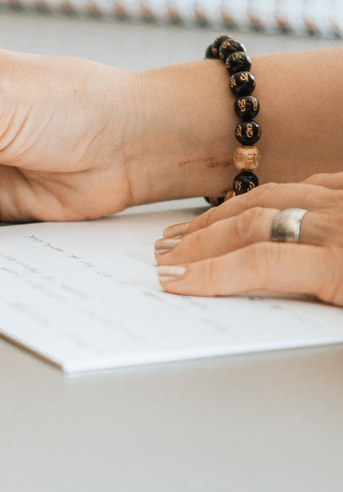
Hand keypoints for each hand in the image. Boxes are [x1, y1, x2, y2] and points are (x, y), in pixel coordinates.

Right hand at [155, 173, 342, 304]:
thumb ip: (315, 308)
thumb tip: (261, 306)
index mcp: (340, 264)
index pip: (258, 265)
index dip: (209, 273)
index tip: (175, 280)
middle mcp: (338, 223)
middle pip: (250, 226)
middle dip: (199, 242)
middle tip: (166, 255)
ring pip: (267, 196)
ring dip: (220, 215)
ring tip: (188, 229)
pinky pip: (303, 182)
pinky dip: (268, 195)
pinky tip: (250, 203)